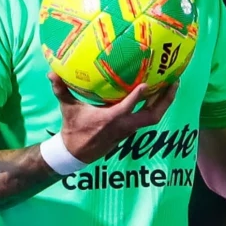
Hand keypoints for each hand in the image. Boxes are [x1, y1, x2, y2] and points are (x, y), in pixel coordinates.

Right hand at [48, 72, 178, 162]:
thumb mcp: (67, 109)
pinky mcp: (129, 131)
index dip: (138, 97)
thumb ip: (61, 90)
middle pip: (152, 116)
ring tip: (172, 85)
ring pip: (152, 118)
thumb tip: (51, 72)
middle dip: (165, 100)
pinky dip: (155, 107)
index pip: (127, 108)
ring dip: (163, 103)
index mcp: (110, 119)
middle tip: (174, 82)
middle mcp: (123, 126)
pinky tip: (158, 94)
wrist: (75, 153)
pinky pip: (147, 119)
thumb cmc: (73, 129)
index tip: (147, 84)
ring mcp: (128, 130)